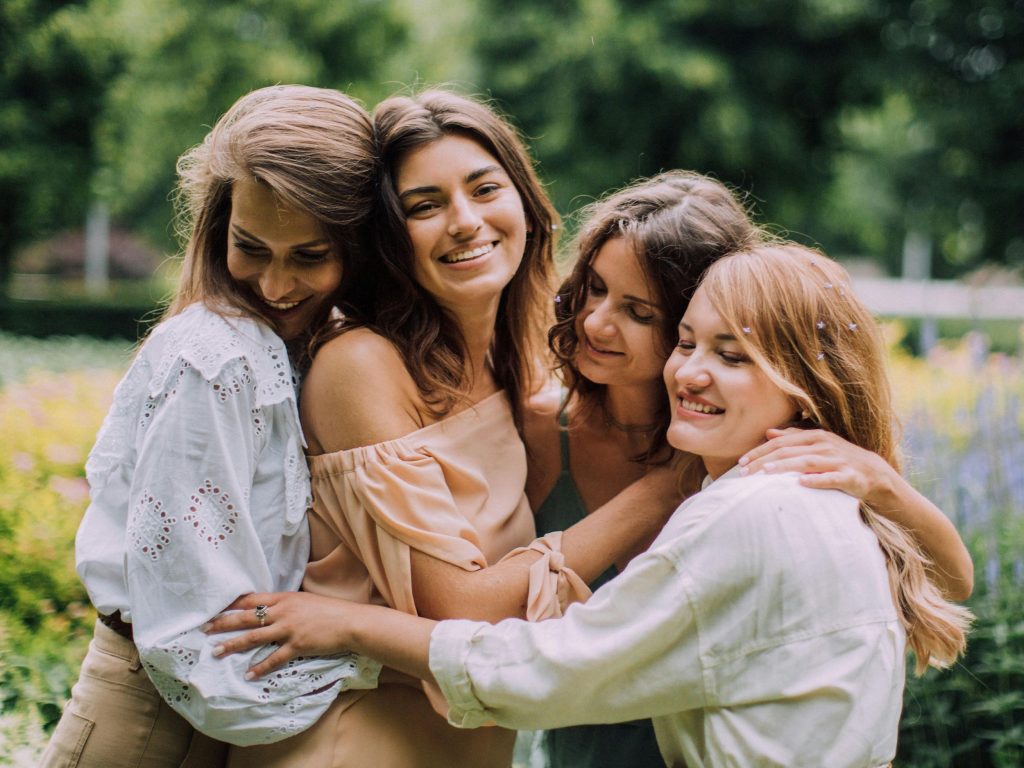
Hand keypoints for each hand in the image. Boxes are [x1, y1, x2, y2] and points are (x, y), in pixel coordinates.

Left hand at [204, 592, 357, 678]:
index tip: (215, 608)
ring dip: (233, 645)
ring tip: (216, 652)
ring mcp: (289, 629)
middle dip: (223, 623)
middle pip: (246, 617)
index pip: (251, 599)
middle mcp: (283, 611)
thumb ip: (286, 604)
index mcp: (284, 598)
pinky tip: (249, 674)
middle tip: (205, 629)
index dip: (231, 604)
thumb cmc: (329, 610)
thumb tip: (271, 610)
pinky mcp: (297, 645)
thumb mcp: (305, 601)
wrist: (350, 621)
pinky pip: (274, 658)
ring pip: (254, 637)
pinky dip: (260, 667)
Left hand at [738, 427, 894, 503]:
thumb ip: (793, 437)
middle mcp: (824, 445)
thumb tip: (768, 432)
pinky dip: (816, 480)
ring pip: (806, 462)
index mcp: (814, 436)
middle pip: (788, 451)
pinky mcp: (850, 477)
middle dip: (764, 461)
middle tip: (744, 473)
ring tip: (765, 474)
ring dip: (784, 467)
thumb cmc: (838, 458)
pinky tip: (801, 483)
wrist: (874, 473)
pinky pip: (831, 478)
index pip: (780, 442)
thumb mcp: (817, 444)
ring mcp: (837, 460)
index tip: (741, 462)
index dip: (759, 451)